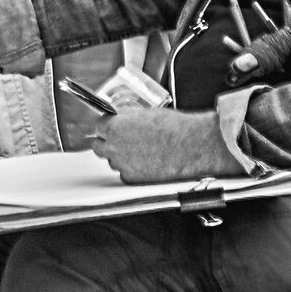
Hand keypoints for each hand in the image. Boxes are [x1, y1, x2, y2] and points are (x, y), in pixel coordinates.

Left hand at [89, 107, 240, 184]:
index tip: (110, 128)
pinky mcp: (133, 178)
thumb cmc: (174, 128)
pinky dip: (132, 169)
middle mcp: (114, 147)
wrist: (192, 145)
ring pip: (112, 161)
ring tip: (140, 152)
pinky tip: (146, 163)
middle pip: (98, 147)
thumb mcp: (146, 113)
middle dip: (106, 143)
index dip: (106, 127)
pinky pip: (126, 174)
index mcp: (115, 127)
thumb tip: (122, 118)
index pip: (98, 127)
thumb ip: (128, 118)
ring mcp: (122, 165)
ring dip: (120, 157)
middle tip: (119, 141)